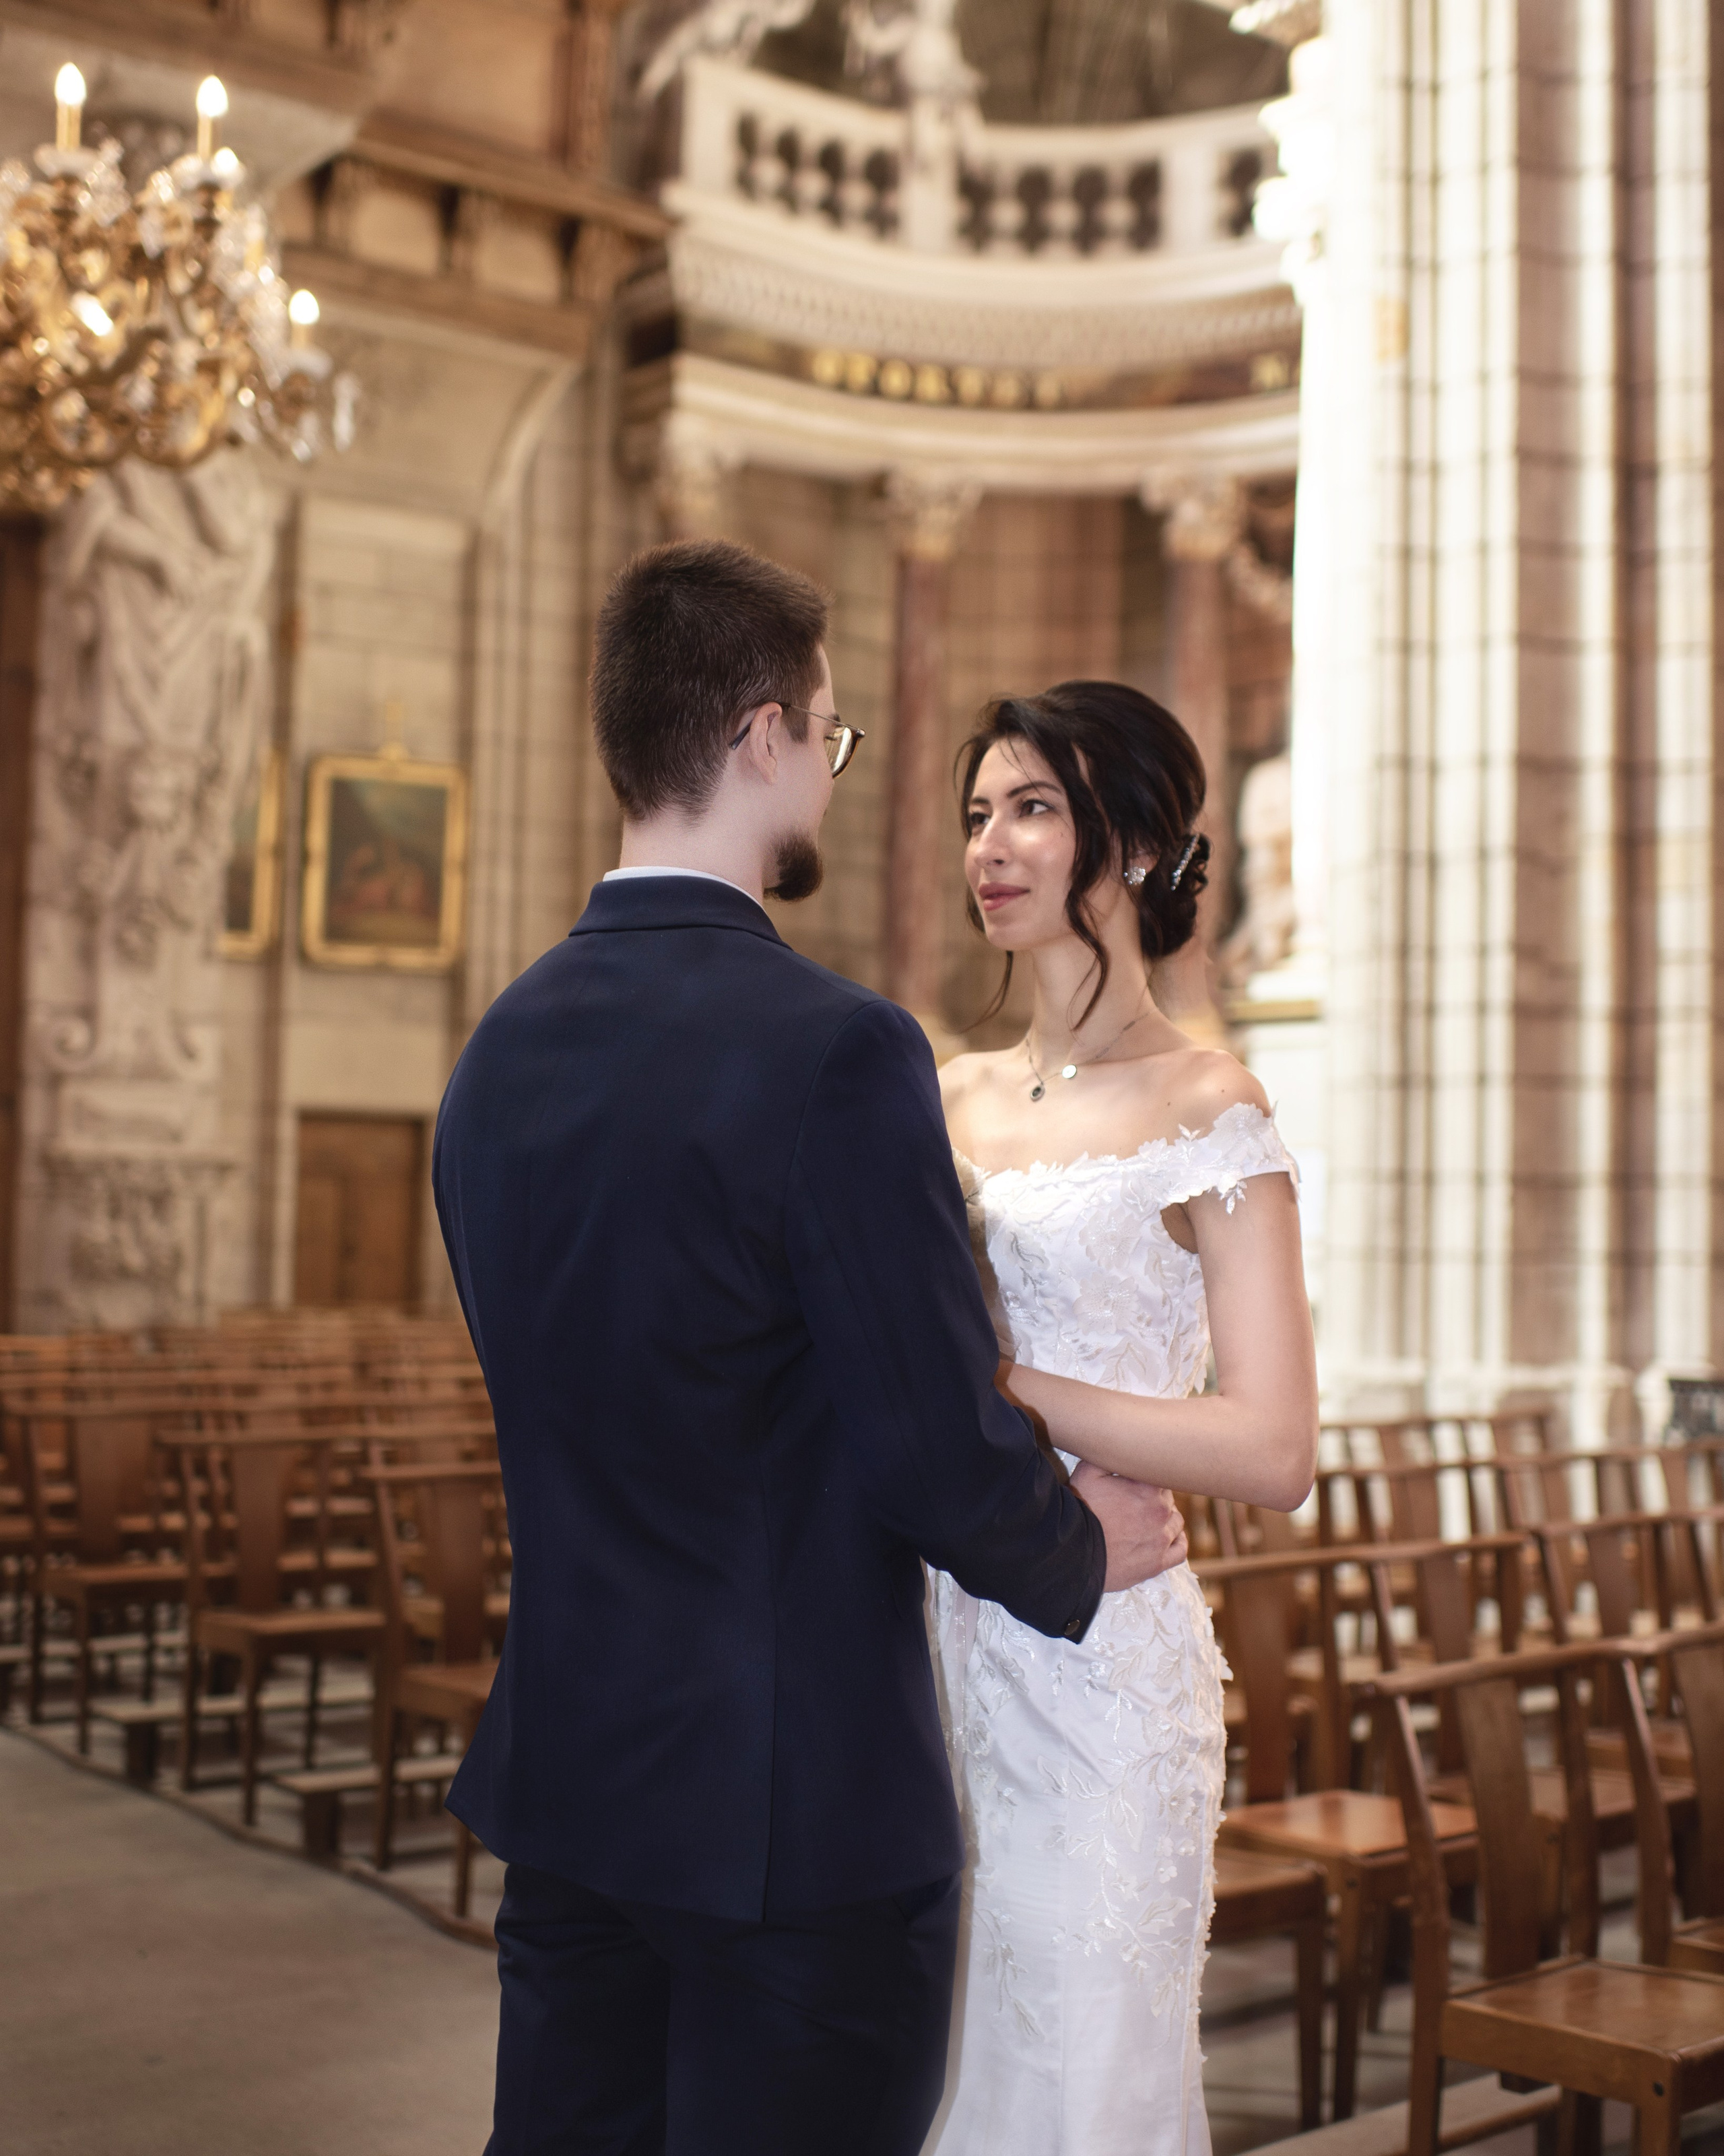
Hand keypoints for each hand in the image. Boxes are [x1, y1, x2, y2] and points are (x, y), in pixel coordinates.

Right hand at [1071, 1464, 1186, 1592]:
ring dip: (1165, 1517)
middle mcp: (1161, 1513)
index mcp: (1149, 1489)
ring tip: (1147, 1518)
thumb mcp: (1088, 1472)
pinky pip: (1180, 1550)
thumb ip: (1110, 1456)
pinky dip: (1177, 1541)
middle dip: (1155, 1497)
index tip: (1137, 1481)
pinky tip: (1168, 1537)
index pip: (1162, 1476)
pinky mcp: (1158, 1563)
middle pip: (1168, 1499)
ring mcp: (1162, 1540)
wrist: (1074, 1552)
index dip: (1148, 1478)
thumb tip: (1122, 1448)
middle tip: (1135, 1500)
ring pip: (1176, 1522)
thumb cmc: (1079, 1511)